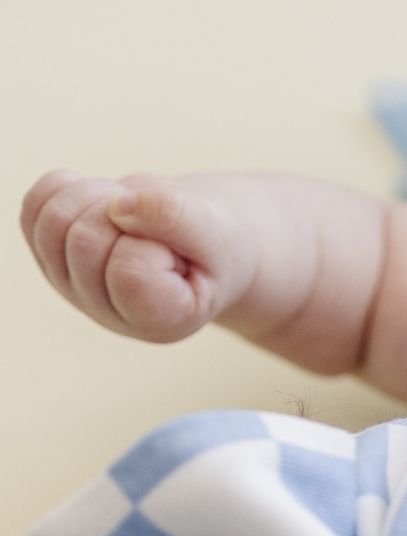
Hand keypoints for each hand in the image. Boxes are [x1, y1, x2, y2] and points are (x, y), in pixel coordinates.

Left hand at [20, 170, 250, 342]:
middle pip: (84, 241)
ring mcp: (75, 290)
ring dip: (96, 196)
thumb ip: (175, 217)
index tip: (178, 250)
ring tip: (132, 213)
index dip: (153, 239)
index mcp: (160, 322)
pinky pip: (36, 205)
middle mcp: (110, 314)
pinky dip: (70, 187)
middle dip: (121, 210)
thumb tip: (115, 203)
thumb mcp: (215, 232)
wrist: (201, 243)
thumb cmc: (215, 245)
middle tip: (155, 224)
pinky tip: (103, 204)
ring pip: (54, 221)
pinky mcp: (51, 258)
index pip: (128, 272)